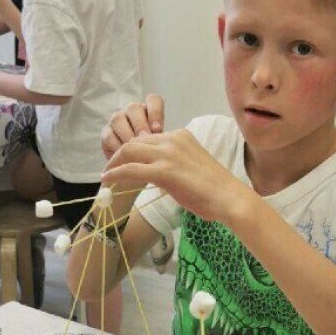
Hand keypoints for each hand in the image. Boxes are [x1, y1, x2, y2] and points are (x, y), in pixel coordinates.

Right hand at [100, 95, 164, 159]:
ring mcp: (117, 120)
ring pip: (118, 120)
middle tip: (145, 140)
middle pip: (133, 108)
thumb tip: (160, 136)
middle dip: (140, 125)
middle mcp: (132, 111)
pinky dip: (117, 146)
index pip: (153, 100)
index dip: (155, 113)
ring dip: (127, 135)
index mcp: (149, 109)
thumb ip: (162, 138)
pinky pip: (109, 136)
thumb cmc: (154, 154)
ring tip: (134, 150)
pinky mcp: (106, 133)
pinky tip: (124, 157)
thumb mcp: (162, 145)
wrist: (137, 168)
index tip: (158, 130)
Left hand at [102, 128, 251, 224]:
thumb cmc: (215, 189)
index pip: (148, 138)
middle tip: (109, 168)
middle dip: (118, 154)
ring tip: (106, 175)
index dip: (132, 150)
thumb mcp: (193, 166)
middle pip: (135, 141)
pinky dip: (116, 174)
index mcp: (180, 136)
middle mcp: (173, 139)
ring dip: (114, 163)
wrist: (229, 198)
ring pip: (129, 151)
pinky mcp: (164, 171)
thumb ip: (175, 163)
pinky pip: (131, 169)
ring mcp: (168, 154)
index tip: (124, 162)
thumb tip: (161, 173)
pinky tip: (108, 181)